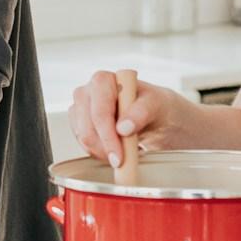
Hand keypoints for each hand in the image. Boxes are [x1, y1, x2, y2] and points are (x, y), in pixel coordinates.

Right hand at [68, 72, 211, 165]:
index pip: (99, 109)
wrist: (158, 118)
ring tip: (122, 153)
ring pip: (82, 137)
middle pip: (86, 125)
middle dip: (104, 147)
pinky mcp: (81, 124)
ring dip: (101, 151)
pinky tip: (113, 150)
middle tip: (121, 160)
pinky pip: (82, 143)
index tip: (119, 155)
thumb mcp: (159, 105)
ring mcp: (82, 108)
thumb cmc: (158, 106)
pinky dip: (97, 152)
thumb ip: (142, 112)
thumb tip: (123, 127)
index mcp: (105, 80)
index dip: (107, 134)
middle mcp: (89, 91)